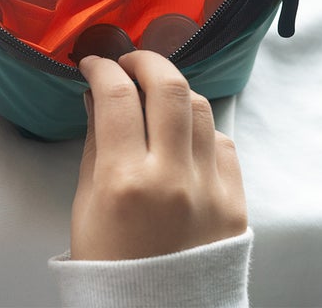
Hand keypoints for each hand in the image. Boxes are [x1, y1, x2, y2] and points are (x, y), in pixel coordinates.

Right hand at [72, 51, 246, 259]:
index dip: (102, 68)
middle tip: (130, 63)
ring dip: (173, 91)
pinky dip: (199, 128)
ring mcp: (211, 188)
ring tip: (155, 98)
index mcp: (123, 180)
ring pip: (200, 106)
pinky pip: (221, 141)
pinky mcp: (235, 200)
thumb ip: (94, 141)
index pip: (116, 96)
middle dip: (146, 61)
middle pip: (170, 86)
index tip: (94, 63)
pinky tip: (182, 137)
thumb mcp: (86, 201)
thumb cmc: (108, 259)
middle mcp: (172, 178)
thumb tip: (96, 95)